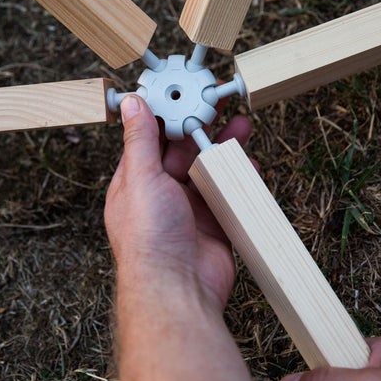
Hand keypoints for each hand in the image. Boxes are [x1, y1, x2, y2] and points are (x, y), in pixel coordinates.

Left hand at [104, 95, 251, 311]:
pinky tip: (249, 165)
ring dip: (224, 148)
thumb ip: (140, 140)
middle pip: (184, 151)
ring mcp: (189, 210)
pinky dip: (239, 179)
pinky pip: (228, 195)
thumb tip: (131, 104)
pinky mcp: (214, 225)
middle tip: (220, 103)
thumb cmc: (149, 238)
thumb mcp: (140, 177)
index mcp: (136, 181)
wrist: (178, 288)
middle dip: (203, 126)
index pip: (152, 138)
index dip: (169, 114)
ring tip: (242, 125)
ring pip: (209, 170)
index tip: (184, 91)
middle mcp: (161, 194)